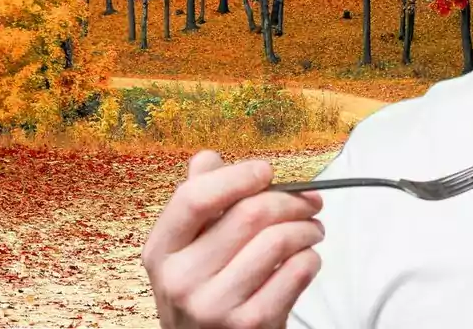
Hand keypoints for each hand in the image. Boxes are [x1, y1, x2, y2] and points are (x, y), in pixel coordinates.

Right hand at [142, 150, 325, 327]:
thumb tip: (209, 160)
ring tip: (311, 230)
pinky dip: (310, 258)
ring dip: (307, 228)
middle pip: (248, 214)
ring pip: (278, 240)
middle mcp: (181, 279)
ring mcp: (215, 305)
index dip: (236, 176)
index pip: (194, 198)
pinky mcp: (250, 324)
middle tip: (308, 202)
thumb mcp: (183, 252)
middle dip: (290, 200)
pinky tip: (305, 259)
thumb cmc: (202, 293)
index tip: (266, 171)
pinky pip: (296, 272)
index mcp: (161, 251)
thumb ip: (195, 202)